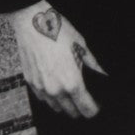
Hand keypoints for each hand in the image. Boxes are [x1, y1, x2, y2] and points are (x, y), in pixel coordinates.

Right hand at [5, 0, 106, 118]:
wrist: (32, 22)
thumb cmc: (57, 31)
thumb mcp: (81, 46)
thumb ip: (93, 65)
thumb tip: (103, 75)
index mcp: (72, 83)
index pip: (87, 109)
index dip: (94, 108)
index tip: (97, 103)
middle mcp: (56, 90)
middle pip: (72, 112)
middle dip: (80, 107)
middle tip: (84, 95)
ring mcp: (41, 88)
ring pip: (56, 107)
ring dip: (64, 103)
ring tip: (69, 89)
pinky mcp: (31, 82)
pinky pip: (43, 98)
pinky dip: (50, 96)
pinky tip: (55, 83)